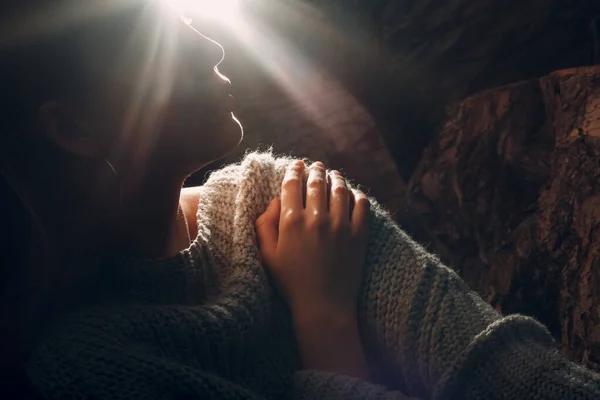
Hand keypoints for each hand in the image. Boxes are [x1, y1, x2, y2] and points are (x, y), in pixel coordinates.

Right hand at [255, 160, 369, 320]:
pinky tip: (353, 194)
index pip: (292, 184)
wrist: (323, 306)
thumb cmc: (292, 283)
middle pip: (317, 182)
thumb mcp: (267, 256)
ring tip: (334, 175)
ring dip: (336, 178)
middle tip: (316, 165)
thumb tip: (274, 202)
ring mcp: (340, 225)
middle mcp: (316, 218)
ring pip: (340, 189)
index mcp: (291, 222)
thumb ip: (264, 226)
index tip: (296, 165)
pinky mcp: (358, 234)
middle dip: (316, 170)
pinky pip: (361, 205)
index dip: (294, 170)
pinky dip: (357, 195)